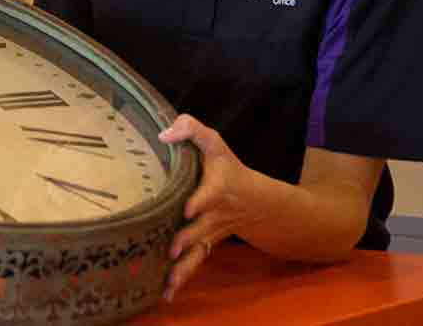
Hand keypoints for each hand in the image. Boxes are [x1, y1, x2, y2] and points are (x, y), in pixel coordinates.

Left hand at [158, 114, 261, 301]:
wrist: (258, 202)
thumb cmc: (227, 168)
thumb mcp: (214, 143)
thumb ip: (192, 129)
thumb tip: (164, 132)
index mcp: (218, 187)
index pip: (211, 193)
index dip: (201, 200)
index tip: (190, 209)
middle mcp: (215, 213)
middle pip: (201, 227)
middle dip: (188, 238)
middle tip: (172, 249)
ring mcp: (211, 232)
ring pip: (198, 251)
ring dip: (184, 268)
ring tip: (168, 284)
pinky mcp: (206, 245)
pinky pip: (195, 262)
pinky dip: (183, 277)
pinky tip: (167, 293)